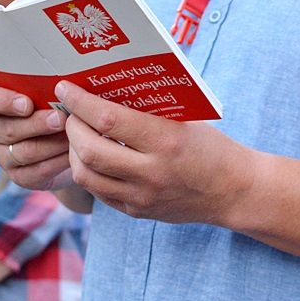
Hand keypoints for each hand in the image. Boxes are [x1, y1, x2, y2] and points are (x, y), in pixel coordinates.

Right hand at [0, 83, 72, 189]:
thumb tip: (67, 84)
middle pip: (8, 129)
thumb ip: (50, 89)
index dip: (3, 102)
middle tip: (61, 118)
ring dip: (51, 144)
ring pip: (24, 152)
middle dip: (37, 124)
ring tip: (72, 136)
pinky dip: (56, 162)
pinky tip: (72, 155)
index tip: (27, 104)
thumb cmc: (58, 109)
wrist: (69, 145)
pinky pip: (36, 172)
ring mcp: (4, 156)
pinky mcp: (20, 176)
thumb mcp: (52, 95)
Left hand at [55, 81, 255, 224]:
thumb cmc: (211, 147)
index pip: (108, 120)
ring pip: (86, 175)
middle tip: (70, 113)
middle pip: (90, 150)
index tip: (65, 89)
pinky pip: (98, 192)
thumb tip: (104, 88)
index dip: (80, 102)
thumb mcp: (186, 120)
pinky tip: (91, 156)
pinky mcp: (136, 212)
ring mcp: (142, 197)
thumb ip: (148, 110)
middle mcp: (151, 173)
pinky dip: (89, 171)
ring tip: (77, 135)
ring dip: (74, 151)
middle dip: (72, 127)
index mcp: (166, 141)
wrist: (233, 192)